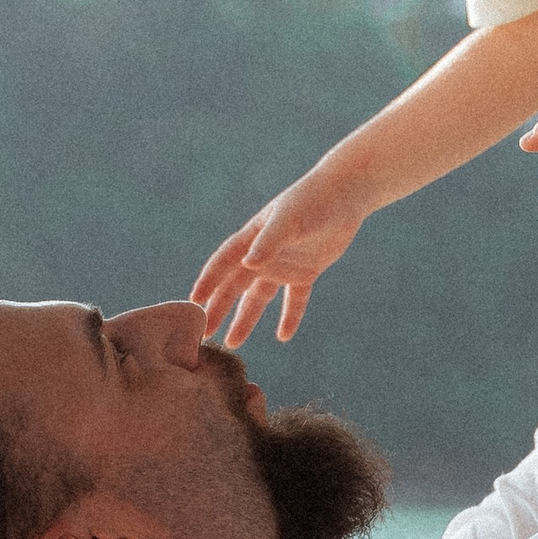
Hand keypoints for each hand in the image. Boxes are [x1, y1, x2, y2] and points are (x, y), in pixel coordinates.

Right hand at [190, 157, 369, 345]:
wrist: (344, 195)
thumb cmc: (312, 201)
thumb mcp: (289, 220)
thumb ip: (269, 242)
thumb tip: (247, 265)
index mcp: (252, 239)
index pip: (223, 263)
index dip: (208, 282)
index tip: (193, 303)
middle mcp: (263, 254)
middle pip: (235, 286)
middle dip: (219, 309)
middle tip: (205, 333)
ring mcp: (283, 264)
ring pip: (259, 297)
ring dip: (246, 318)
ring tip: (233, 343)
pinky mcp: (306, 271)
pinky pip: (294, 300)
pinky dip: (289, 317)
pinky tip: (283, 336)